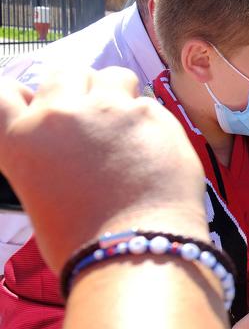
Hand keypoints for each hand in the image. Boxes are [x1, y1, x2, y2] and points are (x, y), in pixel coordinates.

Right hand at [0, 68, 206, 272]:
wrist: (137, 256)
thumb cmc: (86, 241)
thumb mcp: (42, 194)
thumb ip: (47, 154)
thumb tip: (65, 141)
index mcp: (21, 138)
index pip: (5, 93)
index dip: (23, 96)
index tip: (39, 107)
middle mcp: (61, 115)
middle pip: (67, 73)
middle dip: (80, 89)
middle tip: (94, 119)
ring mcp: (111, 111)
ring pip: (115, 76)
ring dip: (119, 94)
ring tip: (127, 126)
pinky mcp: (154, 116)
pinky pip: (151, 104)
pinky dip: (152, 122)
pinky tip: (155, 152)